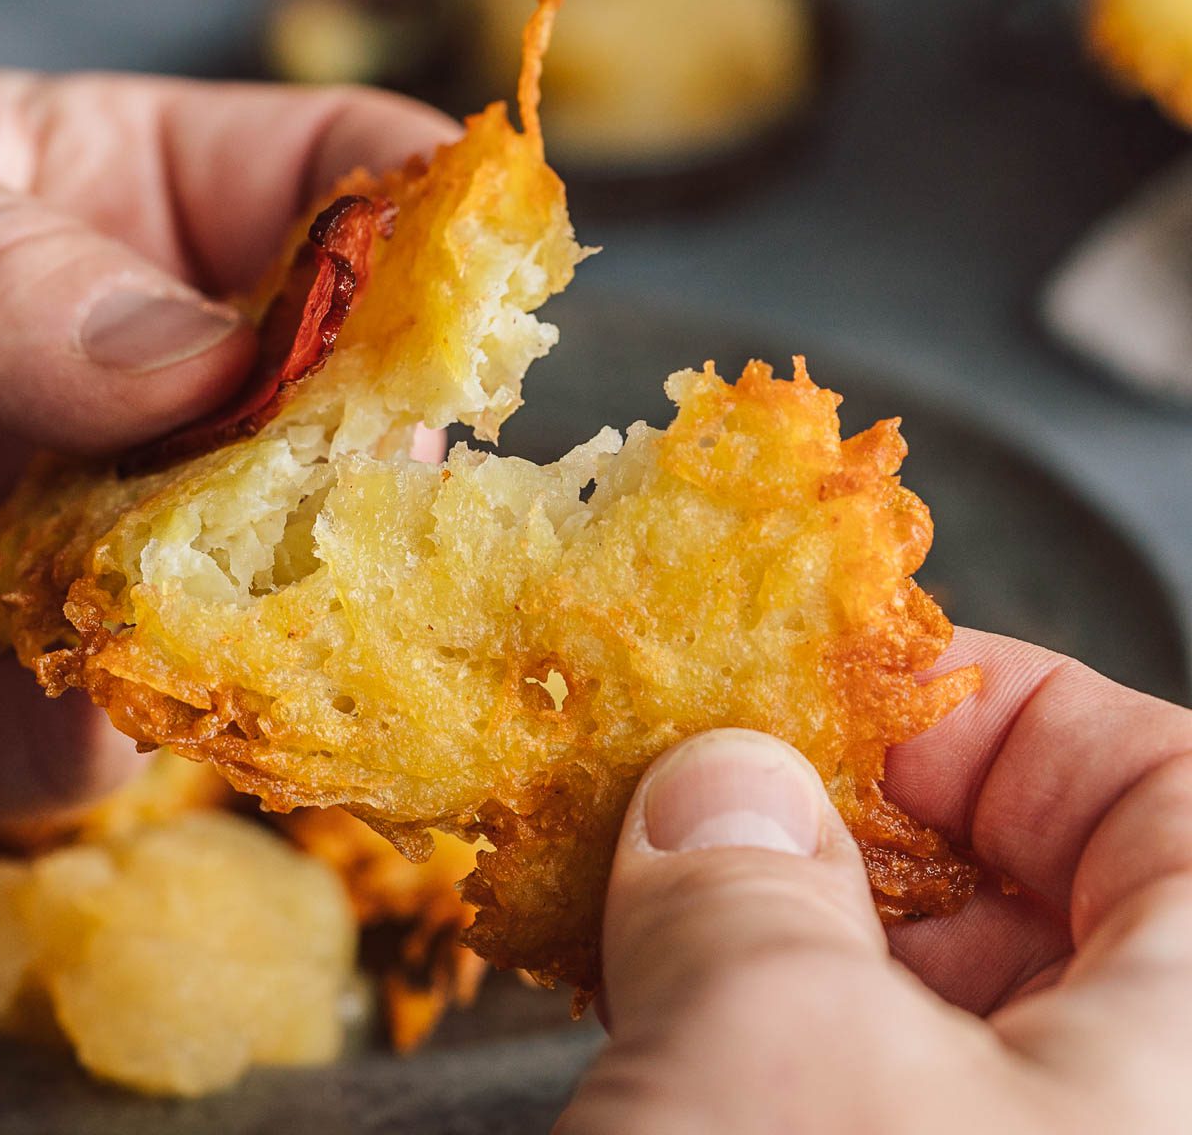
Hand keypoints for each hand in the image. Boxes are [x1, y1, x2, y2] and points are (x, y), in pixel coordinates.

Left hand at [0, 65, 455, 835]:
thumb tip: (198, 363)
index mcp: (70, 206)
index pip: (311, 195)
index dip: (415, 228)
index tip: (484, 284)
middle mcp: (93, 386)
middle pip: (322, 408)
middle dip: (388, 439)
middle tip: (416, 475)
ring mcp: (52, 551)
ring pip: (255, 582)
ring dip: (301, 596)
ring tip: (330, 598)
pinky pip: (132, 725)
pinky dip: (176, 720)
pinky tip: (168, 693)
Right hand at [556, 629, 1191, 1131]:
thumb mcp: (770, 1048)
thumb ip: (744, 876)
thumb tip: (716, 783)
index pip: (1167, 790)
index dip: (1000, 707)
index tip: (833, 686)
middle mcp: (1135, 1109)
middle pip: (1031, 899)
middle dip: (847, 828)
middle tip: (702, 795)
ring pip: (925, 1014)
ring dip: (772, 941)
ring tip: (640, 912)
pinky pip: (850, 1099)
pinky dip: (754, 1048)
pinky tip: (649, 1025)